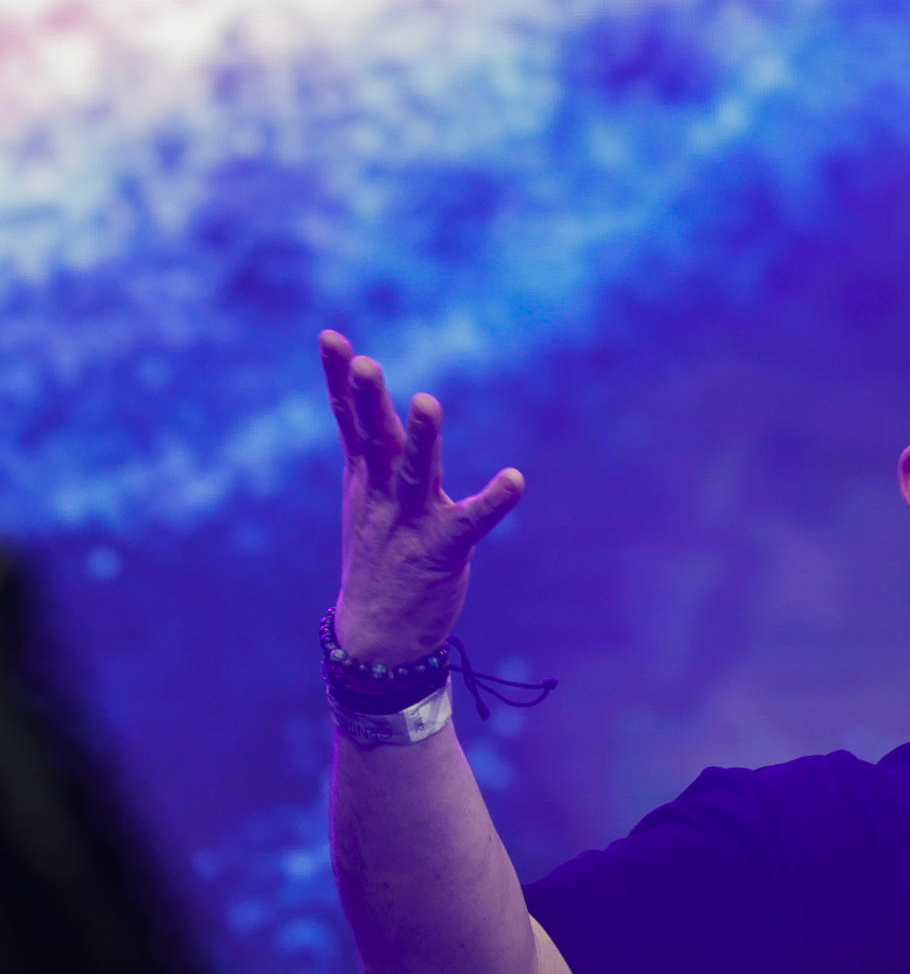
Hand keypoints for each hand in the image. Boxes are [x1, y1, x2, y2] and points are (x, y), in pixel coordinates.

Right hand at [320, 330, 523, 665]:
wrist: (377, 636)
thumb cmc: (379, 557)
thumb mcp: (366, 500)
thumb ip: (370, 453)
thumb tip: (366, 407)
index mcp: (367, 479)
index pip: (349, 422)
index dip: (338, 380)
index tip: (329, 336)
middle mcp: (384, 494)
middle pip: (374, 440)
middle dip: (368, 400)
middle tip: (363, 362)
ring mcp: (411, 521)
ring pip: (415, 473)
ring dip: (422, 438)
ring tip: (427, 402)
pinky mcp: (443, 549)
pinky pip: (472, 521)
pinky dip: (493, 500)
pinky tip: (516, 479)